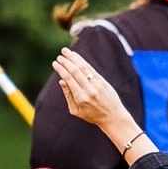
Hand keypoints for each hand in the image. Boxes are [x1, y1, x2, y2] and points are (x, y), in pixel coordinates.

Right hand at [52, 48, 155, 162]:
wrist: (113, 117)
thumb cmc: (92, 115)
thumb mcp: (76, 111)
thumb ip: (68, 96)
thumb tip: (61, 81)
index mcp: (80, 98)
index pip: (68, 79)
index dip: (61, 69)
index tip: (55, 63)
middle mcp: (89, 90)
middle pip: (75, 71)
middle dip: (66, 62)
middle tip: (59, 56)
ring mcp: (97, 84)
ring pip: (83, 67)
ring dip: (73, 58)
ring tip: (65, 51)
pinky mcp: (102, 81)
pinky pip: (90, 68)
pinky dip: (82, 61)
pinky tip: (76, 56)